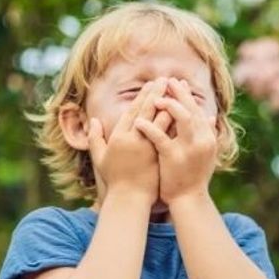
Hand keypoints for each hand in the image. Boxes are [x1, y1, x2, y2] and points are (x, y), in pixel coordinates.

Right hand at [87, 78, 170, 203]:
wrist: (130, 199)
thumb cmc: (115, 180)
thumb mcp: (100, 158)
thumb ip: (96, 138)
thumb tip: (93, 120)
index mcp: (118, 137)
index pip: (132, 111)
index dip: (142, 97)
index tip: (149, 85)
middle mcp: (133, 139)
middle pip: (146, 111)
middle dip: (156, 94)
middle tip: (164, 79)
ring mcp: (147, 147)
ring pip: (159, 120)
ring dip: (168, 103)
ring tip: (176, 91)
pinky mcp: (159, 154)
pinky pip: (169, 134)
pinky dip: (176, 122)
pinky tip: (185, 111)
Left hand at [134, 77, 217, 204]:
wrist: (189, 199)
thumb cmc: (194, 177)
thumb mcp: (206, 154)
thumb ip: (208, 134)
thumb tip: (211, 116)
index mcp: (208, 137)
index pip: (197, 109)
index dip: (186, 95)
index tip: (176, 82)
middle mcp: (202, 140)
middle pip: (190, 109)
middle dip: (178, 93)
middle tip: (165, 80)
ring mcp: (189, 148)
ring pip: (181, 119)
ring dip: (167, 105)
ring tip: (154, 97)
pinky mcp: (173, 157)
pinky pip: (160, 138)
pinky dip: (150, 128)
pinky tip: (139, 121)